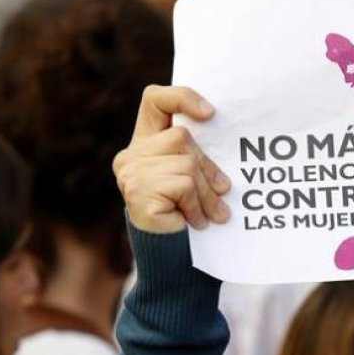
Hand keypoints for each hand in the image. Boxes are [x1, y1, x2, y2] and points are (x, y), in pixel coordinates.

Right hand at [113, 86, 231, 233]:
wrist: (172, 257)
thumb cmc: (188, 214)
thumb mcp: (194, 177)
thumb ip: (196, 156)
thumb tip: (221, 145)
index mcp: (145, 142)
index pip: (155, 99)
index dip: (182, 97)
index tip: (210, 113)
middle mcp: (131, 154)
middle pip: (181, 137)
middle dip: (207, 166)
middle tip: (223, 191)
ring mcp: (130, 172)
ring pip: (186, 163)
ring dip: (206, 191)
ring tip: (211, 213)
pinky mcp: (137, 192)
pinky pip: (183, 185)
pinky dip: (197, 204)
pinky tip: (196, 221)